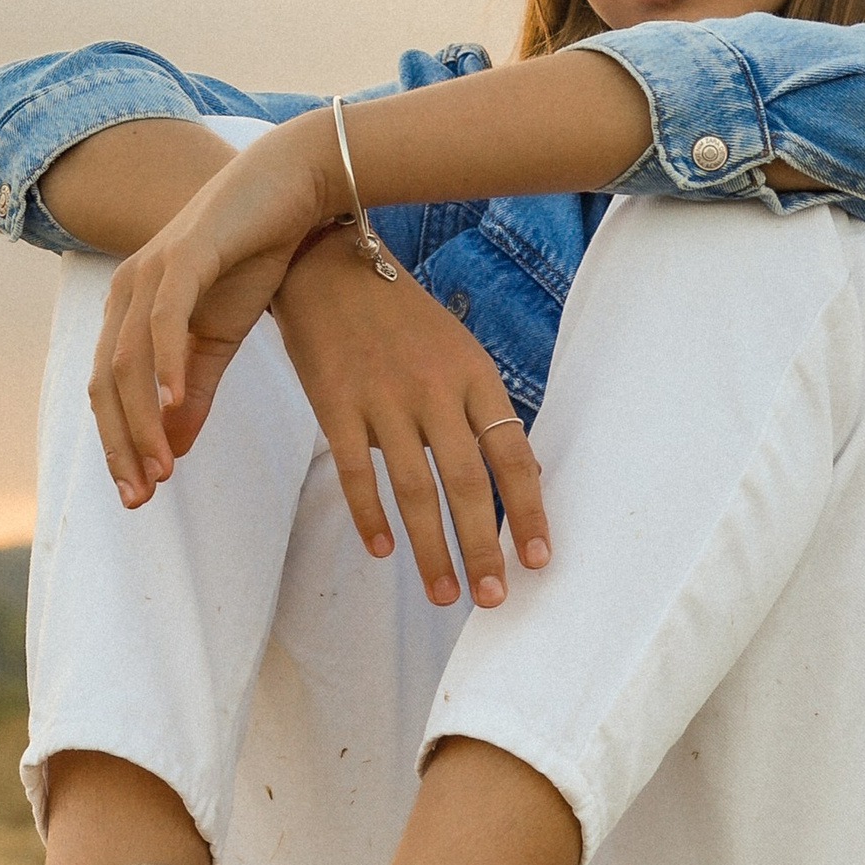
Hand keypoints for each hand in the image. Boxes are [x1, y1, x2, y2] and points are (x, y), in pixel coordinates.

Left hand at [89, 116, 334, 498]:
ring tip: (163, 468)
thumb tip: (172, 451)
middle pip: (106, 385)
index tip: (138, 497)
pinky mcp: (183, 256)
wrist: (291, 189)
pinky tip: (177, 403)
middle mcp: (127, 293)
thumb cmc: (254, 259)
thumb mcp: (222, 340)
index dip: (118, 446)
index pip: (108, 393)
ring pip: (129, 362)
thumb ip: (196, 394)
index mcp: (130, 314)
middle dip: (121, 445)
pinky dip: (167, 364)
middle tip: (143, 497)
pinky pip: (164, 320)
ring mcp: (149, 272)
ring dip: (143, 420)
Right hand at [274, 233, 550, 606]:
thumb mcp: (458, 352)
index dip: (529, 510)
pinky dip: (370, 515)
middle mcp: (434, 389)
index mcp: (474, 376)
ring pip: (414, 487)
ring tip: (444, 593)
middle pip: (467, 482)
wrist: (325, 266)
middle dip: (483, 546)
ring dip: (431, 547)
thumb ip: (485, 412)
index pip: (512, 454)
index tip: (539, 560)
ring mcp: (383, 398)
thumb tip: (525, 476)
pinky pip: (357, 471)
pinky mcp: (335, 404)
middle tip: (492, 599)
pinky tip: (383, 550)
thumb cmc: (400, 320)